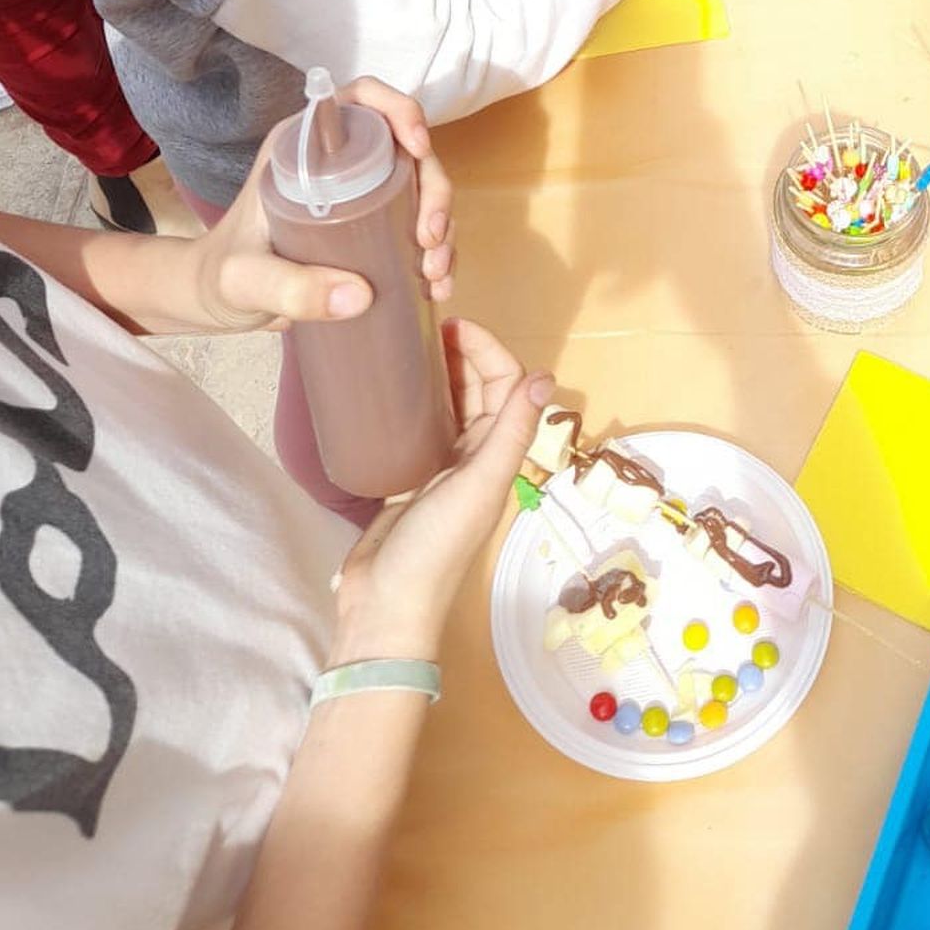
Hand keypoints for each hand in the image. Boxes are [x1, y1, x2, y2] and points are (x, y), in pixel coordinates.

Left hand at [203, 81, 453, 331]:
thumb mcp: (245, 280)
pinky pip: (419, 230)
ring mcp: (362, 197)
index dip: (399, 110)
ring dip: (442, 228)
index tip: (419, 148)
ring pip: (422, 192)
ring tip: (434, 275)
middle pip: (407, 152)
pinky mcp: (373, 231)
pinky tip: (437, 288)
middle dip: (434, 191)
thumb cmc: (220, 277)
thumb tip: (360, 296)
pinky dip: (437, 255)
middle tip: (429, 239)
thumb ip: (290, 288)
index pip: (361, 101)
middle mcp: (340, 163)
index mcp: (303, 147)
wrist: (215, 305)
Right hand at [330, 321, 551, 660]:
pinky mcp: (407, 476)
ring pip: (449, 405)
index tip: (453, 324)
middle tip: (426, 326)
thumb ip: (510, 435)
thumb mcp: (477, 488)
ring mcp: (441, 467)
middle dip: (463, 353)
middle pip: (478, 390)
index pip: (505, 386)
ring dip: (439, 373)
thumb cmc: (435, 549)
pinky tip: (389, 387)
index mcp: (499, 457)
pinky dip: (412, 402)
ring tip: (408, 346)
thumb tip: (544, 377)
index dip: (488, 350)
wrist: (385, 605)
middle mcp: (475, 458)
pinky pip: (418, 427)